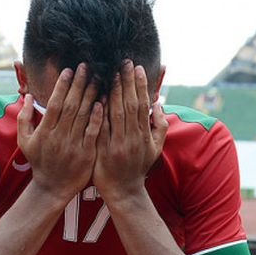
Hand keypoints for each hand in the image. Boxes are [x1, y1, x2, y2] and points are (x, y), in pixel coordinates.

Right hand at [17, 64, 103, 202]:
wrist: (52, 188)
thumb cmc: (39, 162)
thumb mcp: (24, 141)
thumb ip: (24, 118)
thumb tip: (28, 96)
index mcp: (44, 131)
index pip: (55, 104)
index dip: (62, 86)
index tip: (69, 70)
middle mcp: (59, 137)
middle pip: (71, 106)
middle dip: (79, 84)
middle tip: (86, 67)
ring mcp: (73, 146)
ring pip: (83, 116)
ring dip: (91, 96)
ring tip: (98, 78)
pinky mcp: (86, 154)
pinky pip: (93, 133)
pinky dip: (97, 117)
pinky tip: (102, 102)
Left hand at [93, 60, 167, 202]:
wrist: (123, 192)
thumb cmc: (138, 168)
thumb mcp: (155, 149)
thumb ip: (158, 127)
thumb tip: (158, 104)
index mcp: (144, 136)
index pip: (143, 105)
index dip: (141, 85)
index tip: (137, 68)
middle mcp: (132, 138)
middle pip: (129, 105)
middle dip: (127, 82)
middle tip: (123, 62)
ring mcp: (117, 145)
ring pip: (115, 113)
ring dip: (113, 92)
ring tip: (110, 73)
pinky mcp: (102, 151)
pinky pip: (101, 128)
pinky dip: (99, 112)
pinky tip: (96, 97)